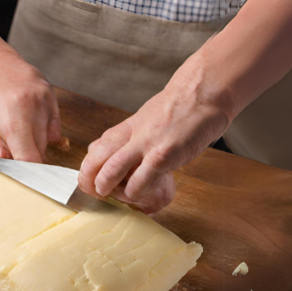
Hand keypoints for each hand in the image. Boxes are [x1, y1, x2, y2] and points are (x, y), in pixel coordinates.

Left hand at [0, 39, 61, 161]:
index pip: (31, 158)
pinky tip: (30, 121)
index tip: (26, 177)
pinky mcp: (50, 92)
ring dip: (37, 141)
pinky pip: (54, 122)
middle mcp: (32, 109)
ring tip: (19, 129)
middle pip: (41, 148)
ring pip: (49, 136)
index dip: (29, 171)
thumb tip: (8, 165)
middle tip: (15, 151)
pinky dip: (46, 128)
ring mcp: (44, 99)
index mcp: (13, 120)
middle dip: (29, 155)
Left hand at [78, 58, 230, 212]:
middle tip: (97, 194)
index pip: (93, 152)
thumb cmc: (179, 109)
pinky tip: (143, 192)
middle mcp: (130, 137)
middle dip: (89, 184)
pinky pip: (139, 183)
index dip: (87, 172)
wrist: (204, 94)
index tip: (92, 184)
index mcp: (124, 129)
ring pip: (109, 173)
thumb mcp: (144, 120)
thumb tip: (107, 151)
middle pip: (93, 163)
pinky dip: (135, 194)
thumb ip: (127, 137)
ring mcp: (145, 146)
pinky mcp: (162, 156)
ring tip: (117, 196)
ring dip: (109, 190)